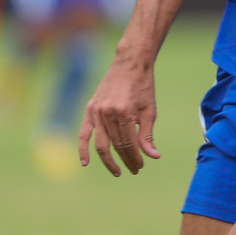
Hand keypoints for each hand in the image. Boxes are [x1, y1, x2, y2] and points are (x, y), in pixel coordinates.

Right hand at [78, 51, 161, 175]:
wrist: (129, 63)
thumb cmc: (143, 86)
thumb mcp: (149, 110)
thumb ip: (147, 135)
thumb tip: (153, 156)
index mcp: (124, 112)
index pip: (129, 143)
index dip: (135, 157)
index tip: (140, 166)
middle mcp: (108, 112)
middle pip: (116, 145)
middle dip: (126, 160)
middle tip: (134, 169)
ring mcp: (97, 111)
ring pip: (101, 143)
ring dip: (109, 160)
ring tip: (118, 170)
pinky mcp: (90, 108)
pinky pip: (84, 133)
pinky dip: (82, 148)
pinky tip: (85, 163)